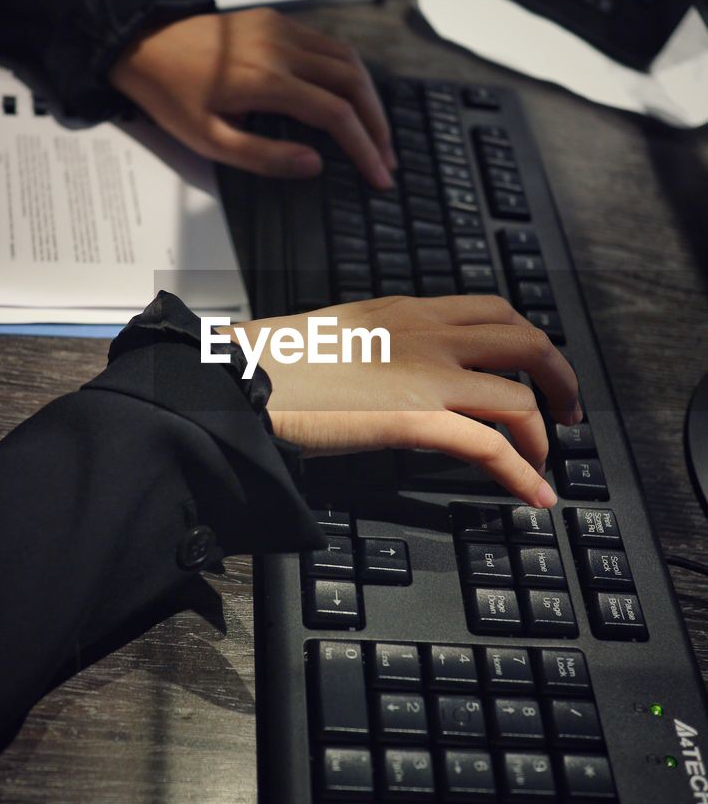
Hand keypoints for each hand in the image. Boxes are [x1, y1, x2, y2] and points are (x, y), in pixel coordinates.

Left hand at [108, 8, 395, 187]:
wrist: (142, 44)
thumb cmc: (171, 97)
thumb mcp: (208, 140)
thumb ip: (263, 156)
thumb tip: (316, 164)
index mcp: (265, 80)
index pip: (335, 115)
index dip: (363, 148)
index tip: (378, 177)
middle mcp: (281, 47)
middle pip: (353, 83)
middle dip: (377, 124)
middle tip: (386, 159)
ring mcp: (281, 28)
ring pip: (347, 58)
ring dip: (369, 97)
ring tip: (375, 133)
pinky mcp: (277, 20)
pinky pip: (328, 44)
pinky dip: (349, 73)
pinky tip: (351, 99)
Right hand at [224, 294, 580, 508]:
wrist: (237, 375)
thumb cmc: (272, 361)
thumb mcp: (340, 336)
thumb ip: (381, 346)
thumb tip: (397, 375)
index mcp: (405, 309)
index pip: (493, 310)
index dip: (528, 340)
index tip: (536, 368)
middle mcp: (426, 332)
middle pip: (525, 341)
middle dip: (558, 377)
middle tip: (566, 411)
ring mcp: (424, 374)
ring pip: (518, 395)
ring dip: (544, 433)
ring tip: (546, 462)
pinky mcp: (413, 417)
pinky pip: (490, 446)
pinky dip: (522, 471)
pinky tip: (533, 493)